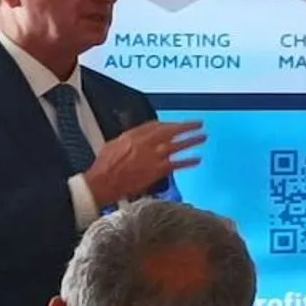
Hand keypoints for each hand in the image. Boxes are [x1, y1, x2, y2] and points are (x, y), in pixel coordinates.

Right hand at [83, 119, 203, 205]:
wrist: (103, 181)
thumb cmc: (105, 166)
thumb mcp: (113, 144)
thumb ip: (128, 140)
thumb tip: (134, 139)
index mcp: (135, 134)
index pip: (156, 125)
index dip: (168, 125)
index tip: (176, 125)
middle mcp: (146, 142)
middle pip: (171, 130)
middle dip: (185, 126)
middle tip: (198, 124)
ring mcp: (153, 155)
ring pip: (177, 144)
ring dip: (191, 140)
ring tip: (202, 137)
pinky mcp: (157, 170)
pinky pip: (177, 164)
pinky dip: (188, 161)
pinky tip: (197, 159)